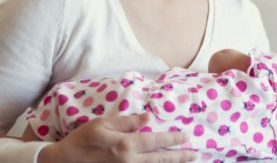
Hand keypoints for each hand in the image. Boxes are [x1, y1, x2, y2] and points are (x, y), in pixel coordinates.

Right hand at [38, 113, 196, 162]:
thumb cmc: (82, 139)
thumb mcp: (103, 123)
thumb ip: (127, 122)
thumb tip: (149, 118)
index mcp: (125, 145)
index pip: (156, 141)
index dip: (173, 139)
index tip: (187, 136)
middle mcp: (129, 161)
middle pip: (160, 159)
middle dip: (179, 156)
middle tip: (195, 153)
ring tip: (186, 161)